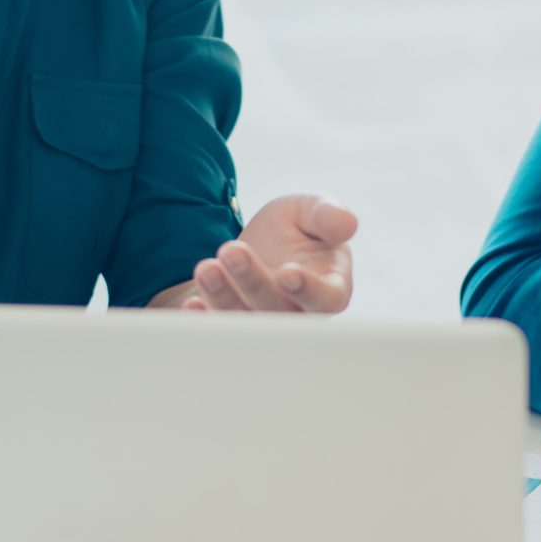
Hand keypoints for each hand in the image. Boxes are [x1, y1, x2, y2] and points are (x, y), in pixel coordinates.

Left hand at [180, 195, 358, 313]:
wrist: (261, 243)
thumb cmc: (296, 230)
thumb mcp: (309, 211)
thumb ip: (327, 215)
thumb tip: (348, 223)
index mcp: (330, 288)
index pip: (327, 299)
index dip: (308, 290)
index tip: (288, 272)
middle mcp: (299, 313)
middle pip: (277, 310)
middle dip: (253, 282)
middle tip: (231, 250)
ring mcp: (265, 323)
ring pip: (245, 320)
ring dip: (223, 297)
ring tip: (206, 267)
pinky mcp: (235, 325)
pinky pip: (220, 330)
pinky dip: (205, 321)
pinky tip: (192, 304)